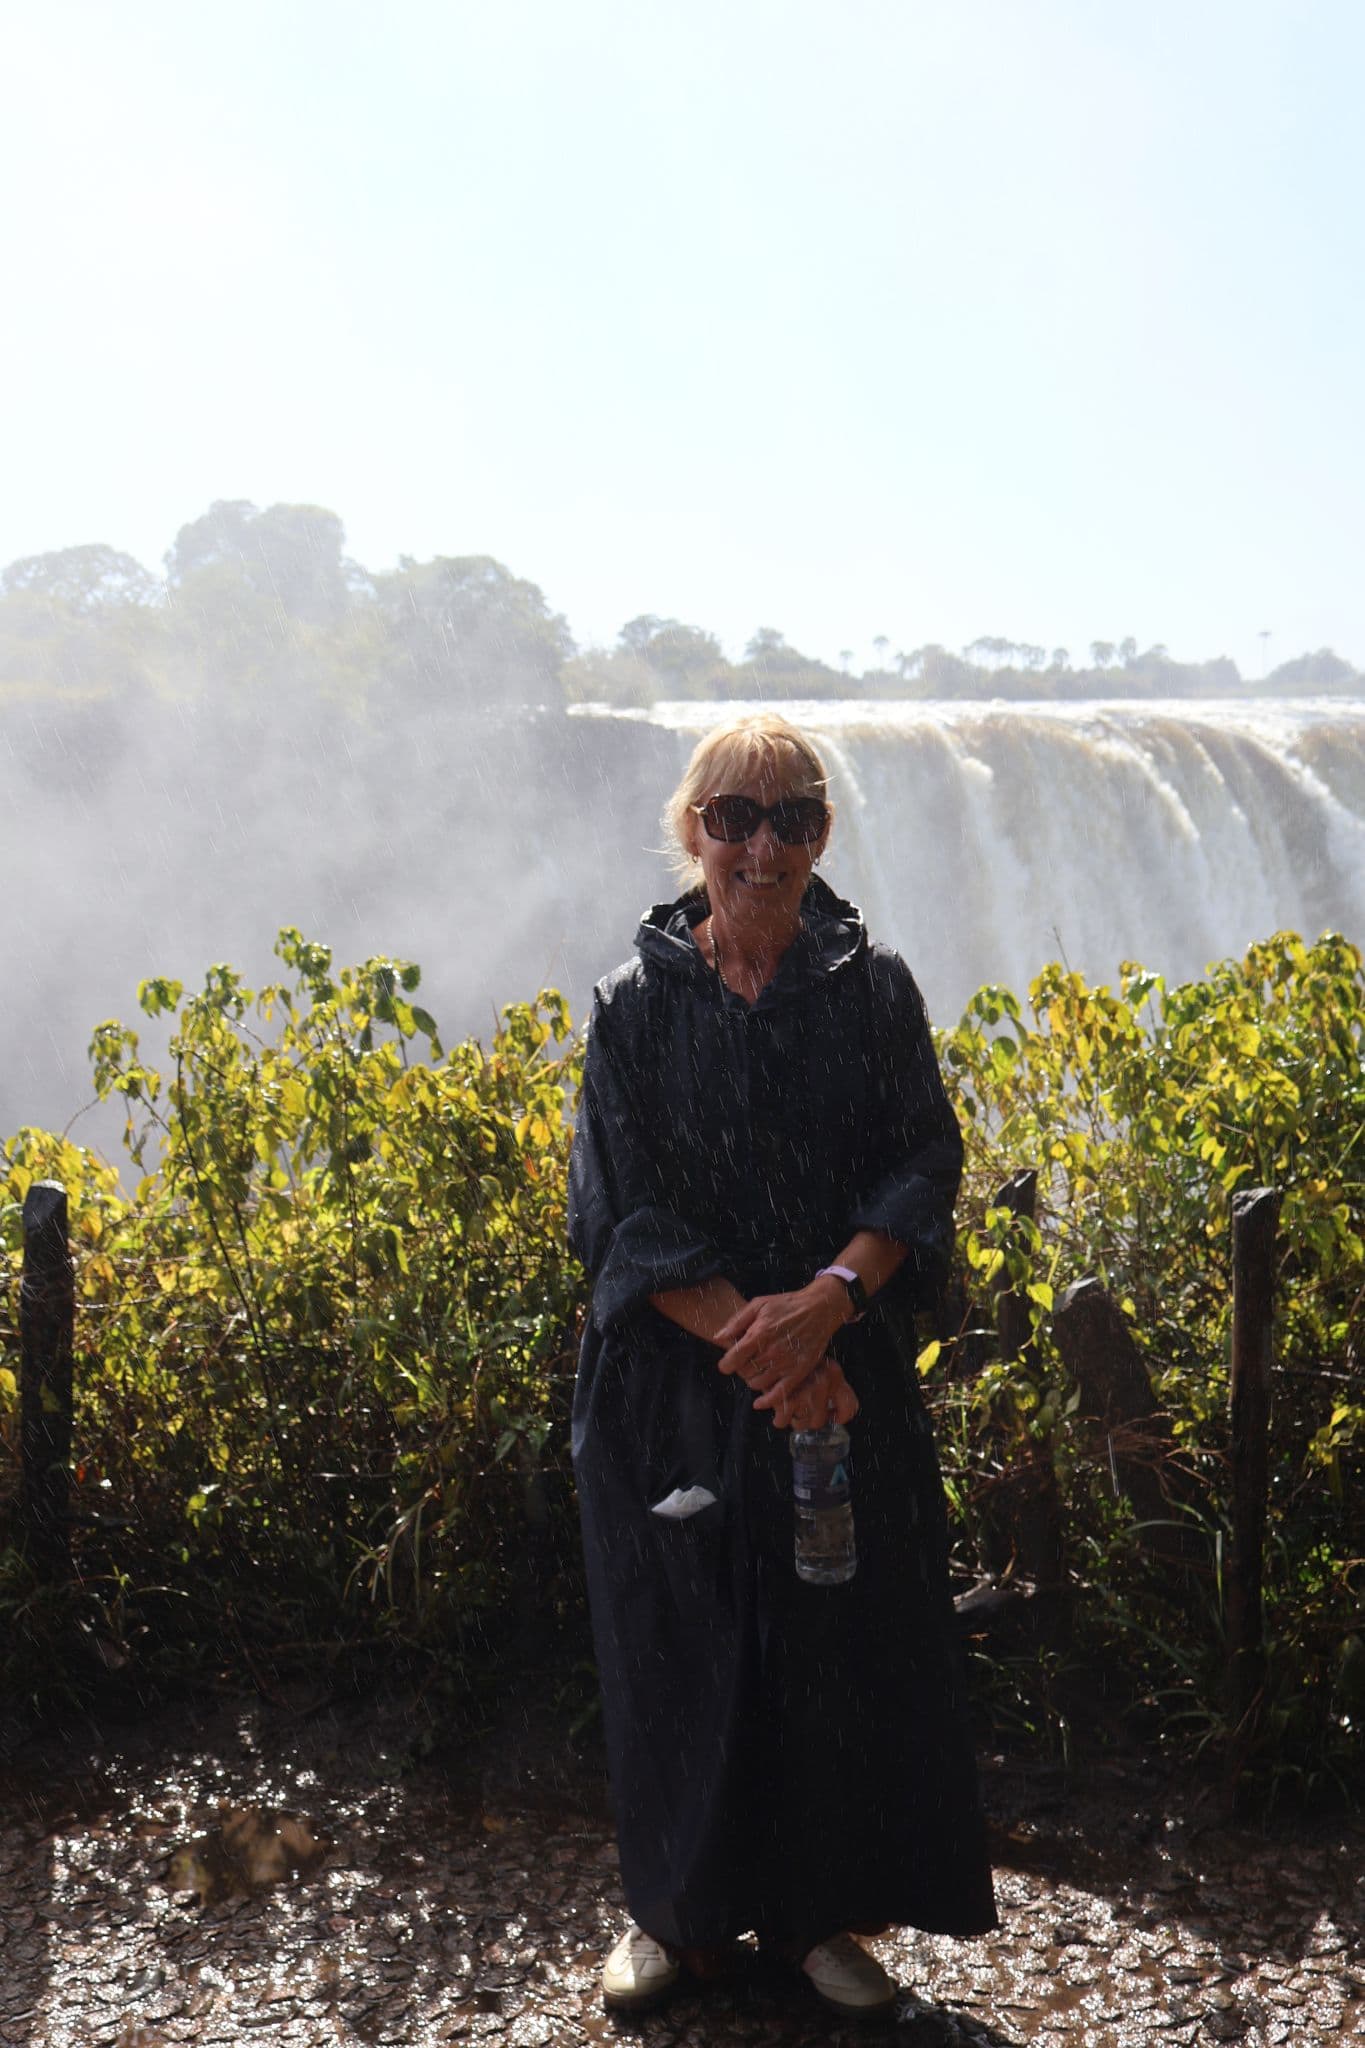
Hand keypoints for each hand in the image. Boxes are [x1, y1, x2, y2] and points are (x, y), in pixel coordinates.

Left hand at [714, 1279, 848, 1409]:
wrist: (819, 1309)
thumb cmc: (786, 1305)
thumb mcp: (759, 1304)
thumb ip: (736, 1322)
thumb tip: (718, 1338)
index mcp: (759, 1334)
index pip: (732, 1360)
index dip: (725, 1364)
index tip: (727, 1364)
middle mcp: (771, 1352)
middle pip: (744, 1372)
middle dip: (741, 1369)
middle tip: (747, 1362)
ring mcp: (786, 1364)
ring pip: (757, 1384)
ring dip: (753, 1380)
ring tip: (758, 1370)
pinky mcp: (799, 1372)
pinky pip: (779, 1394)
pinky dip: (767, 1401)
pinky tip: (760, 1402)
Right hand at [753, 1355, 859, 1430]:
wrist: (771, 1340)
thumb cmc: (792, 1351)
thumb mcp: (817, 1359)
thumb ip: (829, 1381)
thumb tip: (834, 1412)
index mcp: (834, 1373)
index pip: (850, 1405)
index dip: (842, 1416)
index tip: (833, 1417)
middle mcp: (823, 1384)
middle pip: (819, 1420)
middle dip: (808, 1419)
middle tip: (800, 1411)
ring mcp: (805, 1394)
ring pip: (801, 1424)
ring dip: (793, 1419)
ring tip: (787, 1407)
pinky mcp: (785, 1400)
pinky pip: (782, 1421)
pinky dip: (778, 1419)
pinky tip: (776, 1409)